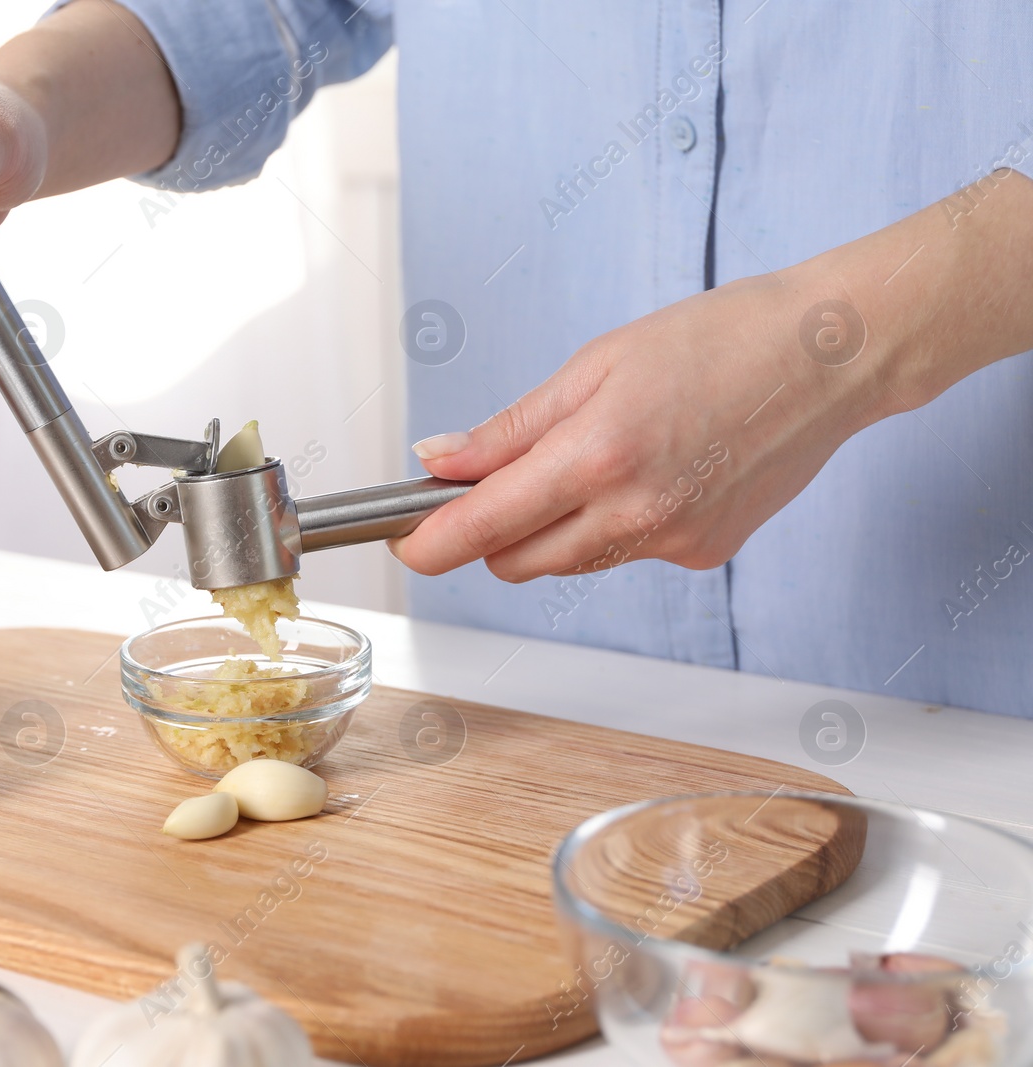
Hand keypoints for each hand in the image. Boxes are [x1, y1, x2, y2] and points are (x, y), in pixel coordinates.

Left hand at [391, 169, 1032, 581]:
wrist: (831, 356)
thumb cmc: (719, 338)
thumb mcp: (594, 364)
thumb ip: (510, 428)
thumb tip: (439, 461)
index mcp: (598, 456)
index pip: (483, 526)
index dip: (430, 543)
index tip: (403, 544)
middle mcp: (635, 513)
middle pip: (517, 561)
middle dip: (490, 532)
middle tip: (497, 479)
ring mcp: (673, 541)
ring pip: (570, 562)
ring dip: (551, 528)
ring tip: (590, 456)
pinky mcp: (704, 553)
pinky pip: (625, 554)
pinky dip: (611, 525)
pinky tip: (648, 471)